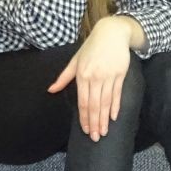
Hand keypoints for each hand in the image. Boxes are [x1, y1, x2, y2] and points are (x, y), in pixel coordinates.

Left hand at [47, 17, 131, 140]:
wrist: (111, 33)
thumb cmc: (91, 47)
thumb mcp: (75, 60)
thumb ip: (64, 77)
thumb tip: (50, 90)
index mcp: (82, 75)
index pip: (82, 102)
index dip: (84, 118)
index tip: (86, 130)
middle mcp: (95, 77)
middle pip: (94, 105)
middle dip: (94, 123)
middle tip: (96, 138)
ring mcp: (108, 76)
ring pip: (106, 102)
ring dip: (104, 119)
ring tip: (104, 132)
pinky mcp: (120, 74)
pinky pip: (117, 94)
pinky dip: (116, 107)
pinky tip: (114, 117)